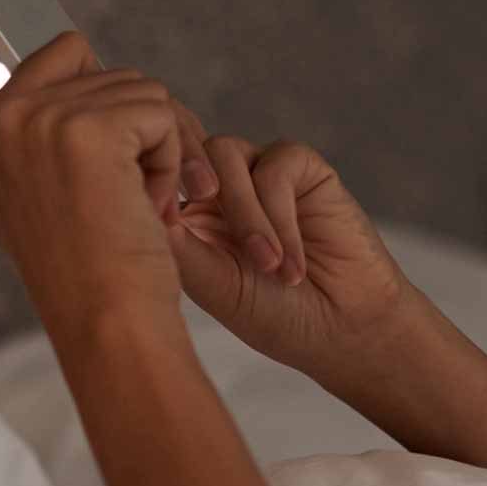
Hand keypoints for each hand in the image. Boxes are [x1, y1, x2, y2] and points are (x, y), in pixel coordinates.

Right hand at [0, 31, 199, 340]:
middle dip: (140, 132)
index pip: (63, 57)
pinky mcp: (91, 129)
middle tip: (132, 197)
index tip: (109, 162)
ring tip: (136, 209)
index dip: (106, 106)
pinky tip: (148, 208)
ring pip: (142, 92)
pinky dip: (172, 162)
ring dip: (158, 151)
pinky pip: (160, 113)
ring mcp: (43, 118)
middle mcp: (5, 114)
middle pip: (110, 73)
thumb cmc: (83, 274)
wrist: (106, 325)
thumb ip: (22, 134)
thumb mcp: (32, 198)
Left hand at [164, 129, 420, 376]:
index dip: (151, 190)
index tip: (155, 235)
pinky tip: (293, 264)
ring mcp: (261, 174)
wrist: (345, 331)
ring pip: (226, 154)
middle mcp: (222, 188)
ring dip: (246, 214)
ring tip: (270, 268)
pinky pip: (276, 164)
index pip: (155, 177)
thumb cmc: (277, 318)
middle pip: (187, 156)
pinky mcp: (304, 169)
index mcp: (190, 215)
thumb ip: (182, 247)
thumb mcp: (217, 288)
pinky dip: (280, 215)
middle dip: (201, 199)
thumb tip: (141, 204)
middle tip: (218, 246)